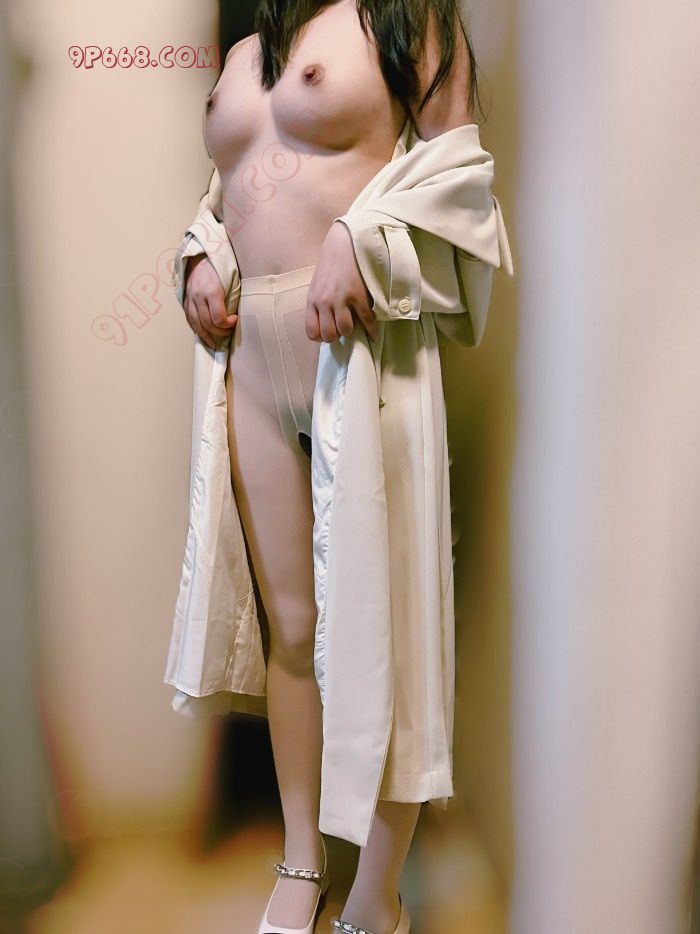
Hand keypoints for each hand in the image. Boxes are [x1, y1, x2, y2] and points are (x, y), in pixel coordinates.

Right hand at [183, 254, 237, 350]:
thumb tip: (243, 311)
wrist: (202, 251)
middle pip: (206, 324)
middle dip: (219, 332)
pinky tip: (203, 335)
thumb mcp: (232, 276)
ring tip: (214, 344)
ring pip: (195, 323)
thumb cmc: (221, 263)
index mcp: (211, 290)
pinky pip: (189, 318)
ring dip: (206, 336)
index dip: (228, 325)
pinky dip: (196, 329)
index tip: (236, 321)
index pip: (218, 318)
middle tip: (229, 333)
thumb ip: (235, 294)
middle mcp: (198, 295)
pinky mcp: (185, 298)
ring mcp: (190, 297)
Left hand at [305, 221, 378, 342]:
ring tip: (356, 325)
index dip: (321, 336)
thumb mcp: (318, 281)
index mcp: (312, 298)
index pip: (311, 331)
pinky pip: (366, 320)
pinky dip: (371, 330)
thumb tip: (327, 320)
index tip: (329, 333)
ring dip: (352, 330)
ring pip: (345, 330)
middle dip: (337, 336)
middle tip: (343, 329)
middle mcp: (324, 301)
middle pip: (329, 334)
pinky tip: (374, 334)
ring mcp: (341, 299)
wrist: (347, 239)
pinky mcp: (358, 295)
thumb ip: (320, 301)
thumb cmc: (332, 259)